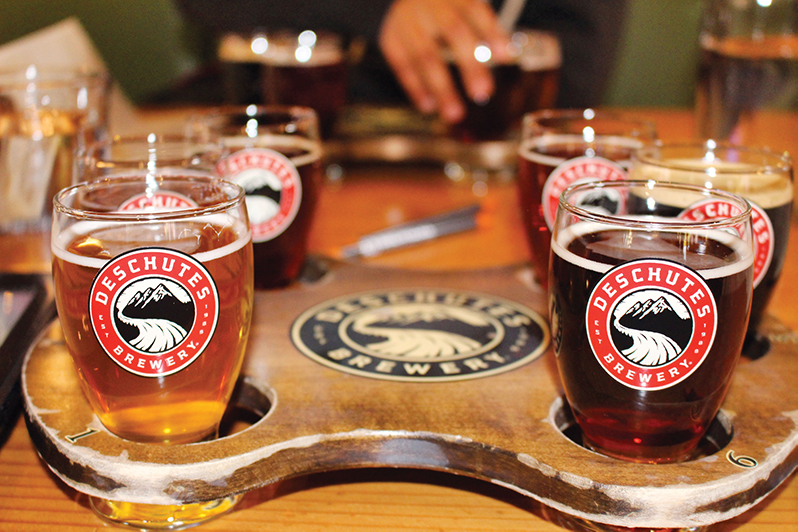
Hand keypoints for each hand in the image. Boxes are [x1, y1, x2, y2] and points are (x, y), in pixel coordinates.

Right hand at [378, 0, 511, 122]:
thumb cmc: (444, 9)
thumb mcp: (463, 8)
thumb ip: (483, 30)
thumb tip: (506, 57)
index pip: (475, 10)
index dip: (491, 32)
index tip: (505, 56)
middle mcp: (431, 6)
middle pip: (453, 33)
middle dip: (469, 65)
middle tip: (482, 93)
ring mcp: (408, 22)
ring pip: (426, 56)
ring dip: (441, 88)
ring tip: (454, 113)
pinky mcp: (390, 38)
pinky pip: (403, 66)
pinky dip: (416, 88)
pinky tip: (429, 106)